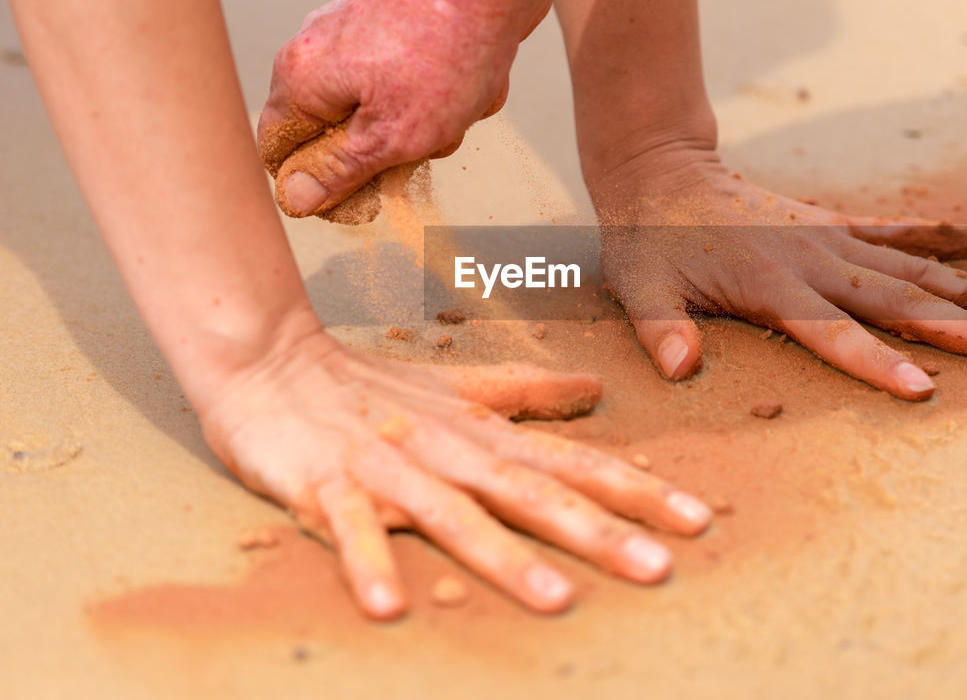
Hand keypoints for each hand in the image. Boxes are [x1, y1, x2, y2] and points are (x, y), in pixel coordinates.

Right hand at [198, 329, 711, 618]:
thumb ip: (529, 393)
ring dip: (504, 558)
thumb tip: (598, 390)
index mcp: (483, 434)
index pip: (573, 463)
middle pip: (532, 495)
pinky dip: (367, 563)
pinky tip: (391, 606)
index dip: (636, 491)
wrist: (271, 360)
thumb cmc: (373, 384)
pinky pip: (349, 529)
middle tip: (658, 569)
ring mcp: (389, 469)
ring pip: (455, 516)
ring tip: (556, 600)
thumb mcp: (459, 388)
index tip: (695, 520)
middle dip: (597, 533)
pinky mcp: (327, 486)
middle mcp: (448, 452)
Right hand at [256, 0, 551, 222]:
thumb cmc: (448, 55)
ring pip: (383, 107)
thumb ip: (340, 170)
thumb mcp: (394, 136)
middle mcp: (315, 46)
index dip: (317, 182)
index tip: (365, 192)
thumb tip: (296, 199)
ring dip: (429, 120)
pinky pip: (410, 79)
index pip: (279, 150)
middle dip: (392, 145)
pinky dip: (443, 89)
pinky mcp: (390, 19)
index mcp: (301, 76)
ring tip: (461, 100)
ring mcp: (353, 28)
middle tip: (431, 135)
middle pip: (337, 130)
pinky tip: (475, 77)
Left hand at [590, 150, 966, 399]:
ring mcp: (834, 239)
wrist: (662, 172)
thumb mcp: (638, 288)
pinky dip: (958, 237)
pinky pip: (908, 232)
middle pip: (902, 301)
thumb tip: (679, 368)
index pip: (833, 333)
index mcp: (771, 284)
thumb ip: (661, 328)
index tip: (924, 391)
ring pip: (922, 268)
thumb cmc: (650, 242)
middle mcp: (816, 259)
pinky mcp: (839, 224)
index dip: (876, 363)